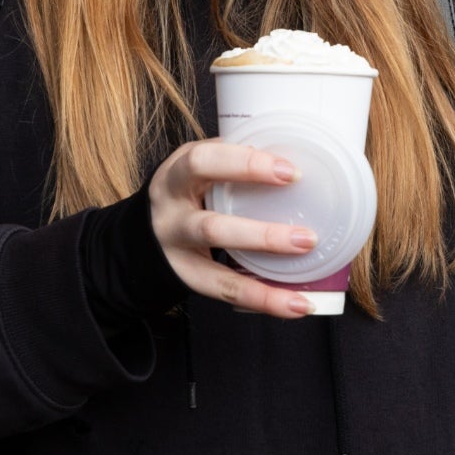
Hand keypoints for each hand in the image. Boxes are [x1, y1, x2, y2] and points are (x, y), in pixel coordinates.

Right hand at [148, 139, 321, 318]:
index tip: (291, 172)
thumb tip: (294, 148)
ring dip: (265, 286)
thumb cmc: (186, 188)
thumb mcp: (197, 164)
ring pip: (218, 273)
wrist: (145, 228)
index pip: (204, 163)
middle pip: (211, 229)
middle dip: (262, 237)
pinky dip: (265, 301)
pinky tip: (297, 305)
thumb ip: (232, 156)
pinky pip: (227, 293)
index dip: (247, 165)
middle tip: (308, 238)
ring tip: (305, 291)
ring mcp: (177, 254)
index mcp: (176, 175)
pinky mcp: (188, 279)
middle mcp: (171, 217)